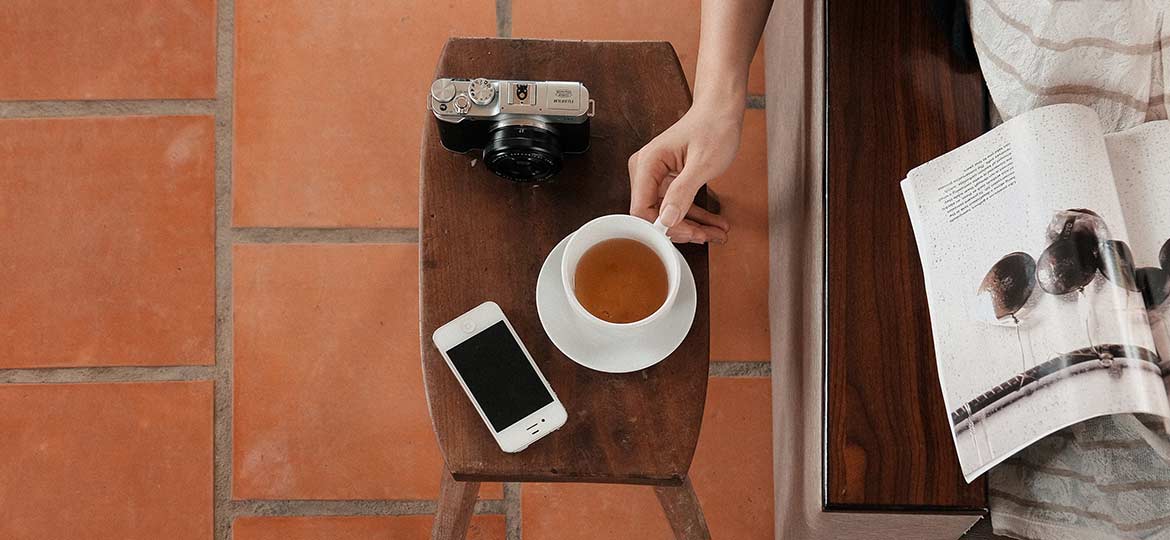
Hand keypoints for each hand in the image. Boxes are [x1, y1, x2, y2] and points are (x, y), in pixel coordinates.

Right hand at [628, 104, 740, 243]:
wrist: (721, 110)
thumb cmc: (713, 127)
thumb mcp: (703, 163)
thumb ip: (683, 192)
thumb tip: (666, 220)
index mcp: (647, 164)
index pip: (642, 209)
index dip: (664, 227)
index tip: (688, 234)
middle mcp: (646, 171)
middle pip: (655, 214)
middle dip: (682, 229)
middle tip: (707, 236)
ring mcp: (656, 176)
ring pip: (668, 213)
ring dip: (693, 225)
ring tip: (716, 233)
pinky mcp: (668, 180)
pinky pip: (678, 204)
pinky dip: (696, 215)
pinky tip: (713, 224)